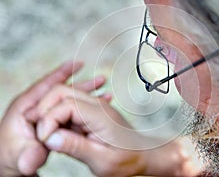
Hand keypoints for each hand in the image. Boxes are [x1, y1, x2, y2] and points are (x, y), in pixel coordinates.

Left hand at [0, 61, 105, 175]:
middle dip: (83, 84)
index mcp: (26, 107)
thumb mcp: (21, 156)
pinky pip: (73, 110)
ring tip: (104, 89)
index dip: (63, 73)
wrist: (16, 163)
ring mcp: (48, 113)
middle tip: (100, 80)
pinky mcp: (55, 120)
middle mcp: (39, 106)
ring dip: (87, 93)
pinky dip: (86, 105)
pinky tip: (100, 104)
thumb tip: (32, 159)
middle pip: (63, 91)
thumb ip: (28, 155)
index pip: (47, 85)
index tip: (78, 64)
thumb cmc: (14, 156)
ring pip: (70, 99)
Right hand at [35, 85, 203, 175]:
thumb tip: (49, 137)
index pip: (66, 104)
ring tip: (46, 132)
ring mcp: (95, 107)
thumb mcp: (102, 160)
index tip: (44, 139)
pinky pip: (70, 107)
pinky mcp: (92, 113)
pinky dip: (59, 116)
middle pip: (62, 92)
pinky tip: (58, 131)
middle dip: (45, 109)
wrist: (145, 155)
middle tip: (39, 132)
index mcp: (101, 115)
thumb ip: (76, 147)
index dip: (49, 119)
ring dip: (51, 112)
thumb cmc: (128, 159)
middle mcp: (98, 106)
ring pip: (64, 97)